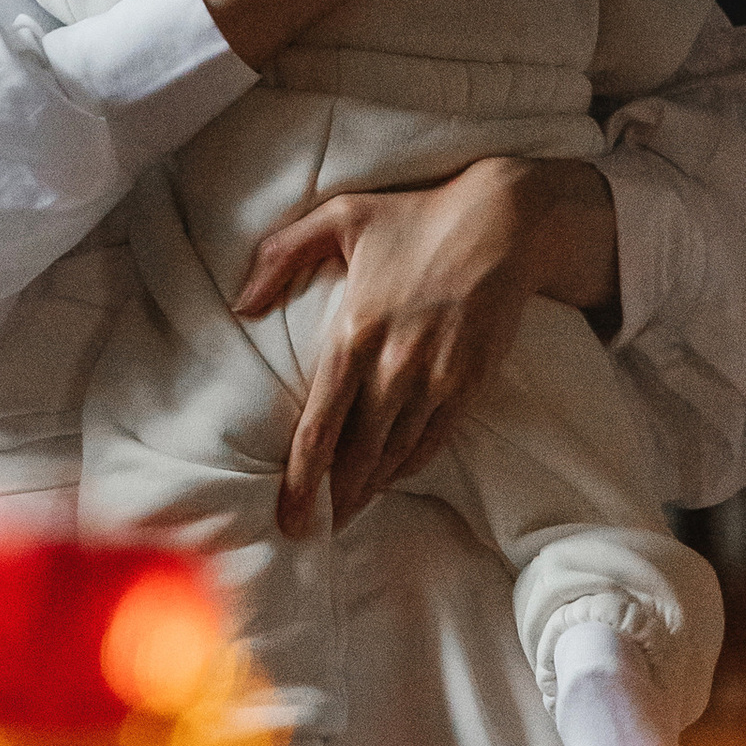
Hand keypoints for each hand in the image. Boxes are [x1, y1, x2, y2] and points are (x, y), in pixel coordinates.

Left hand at [235, 154, 620, 535]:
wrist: (504, 223)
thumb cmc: (417, 216)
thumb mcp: (342, 216)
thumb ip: (281, 255)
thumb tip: (241, 303)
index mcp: (354, 333)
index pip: (319, 426)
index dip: (301, 479)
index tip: (288, 514)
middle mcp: (394, 365)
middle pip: (357, 454)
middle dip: (333, 498)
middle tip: (310, 529)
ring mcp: (436, 378)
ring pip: (395, 455)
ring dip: (369, 488)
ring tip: (347, 511)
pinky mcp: (469, 383)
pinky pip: (433, 440)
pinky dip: (408, 466)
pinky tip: (391, 477)